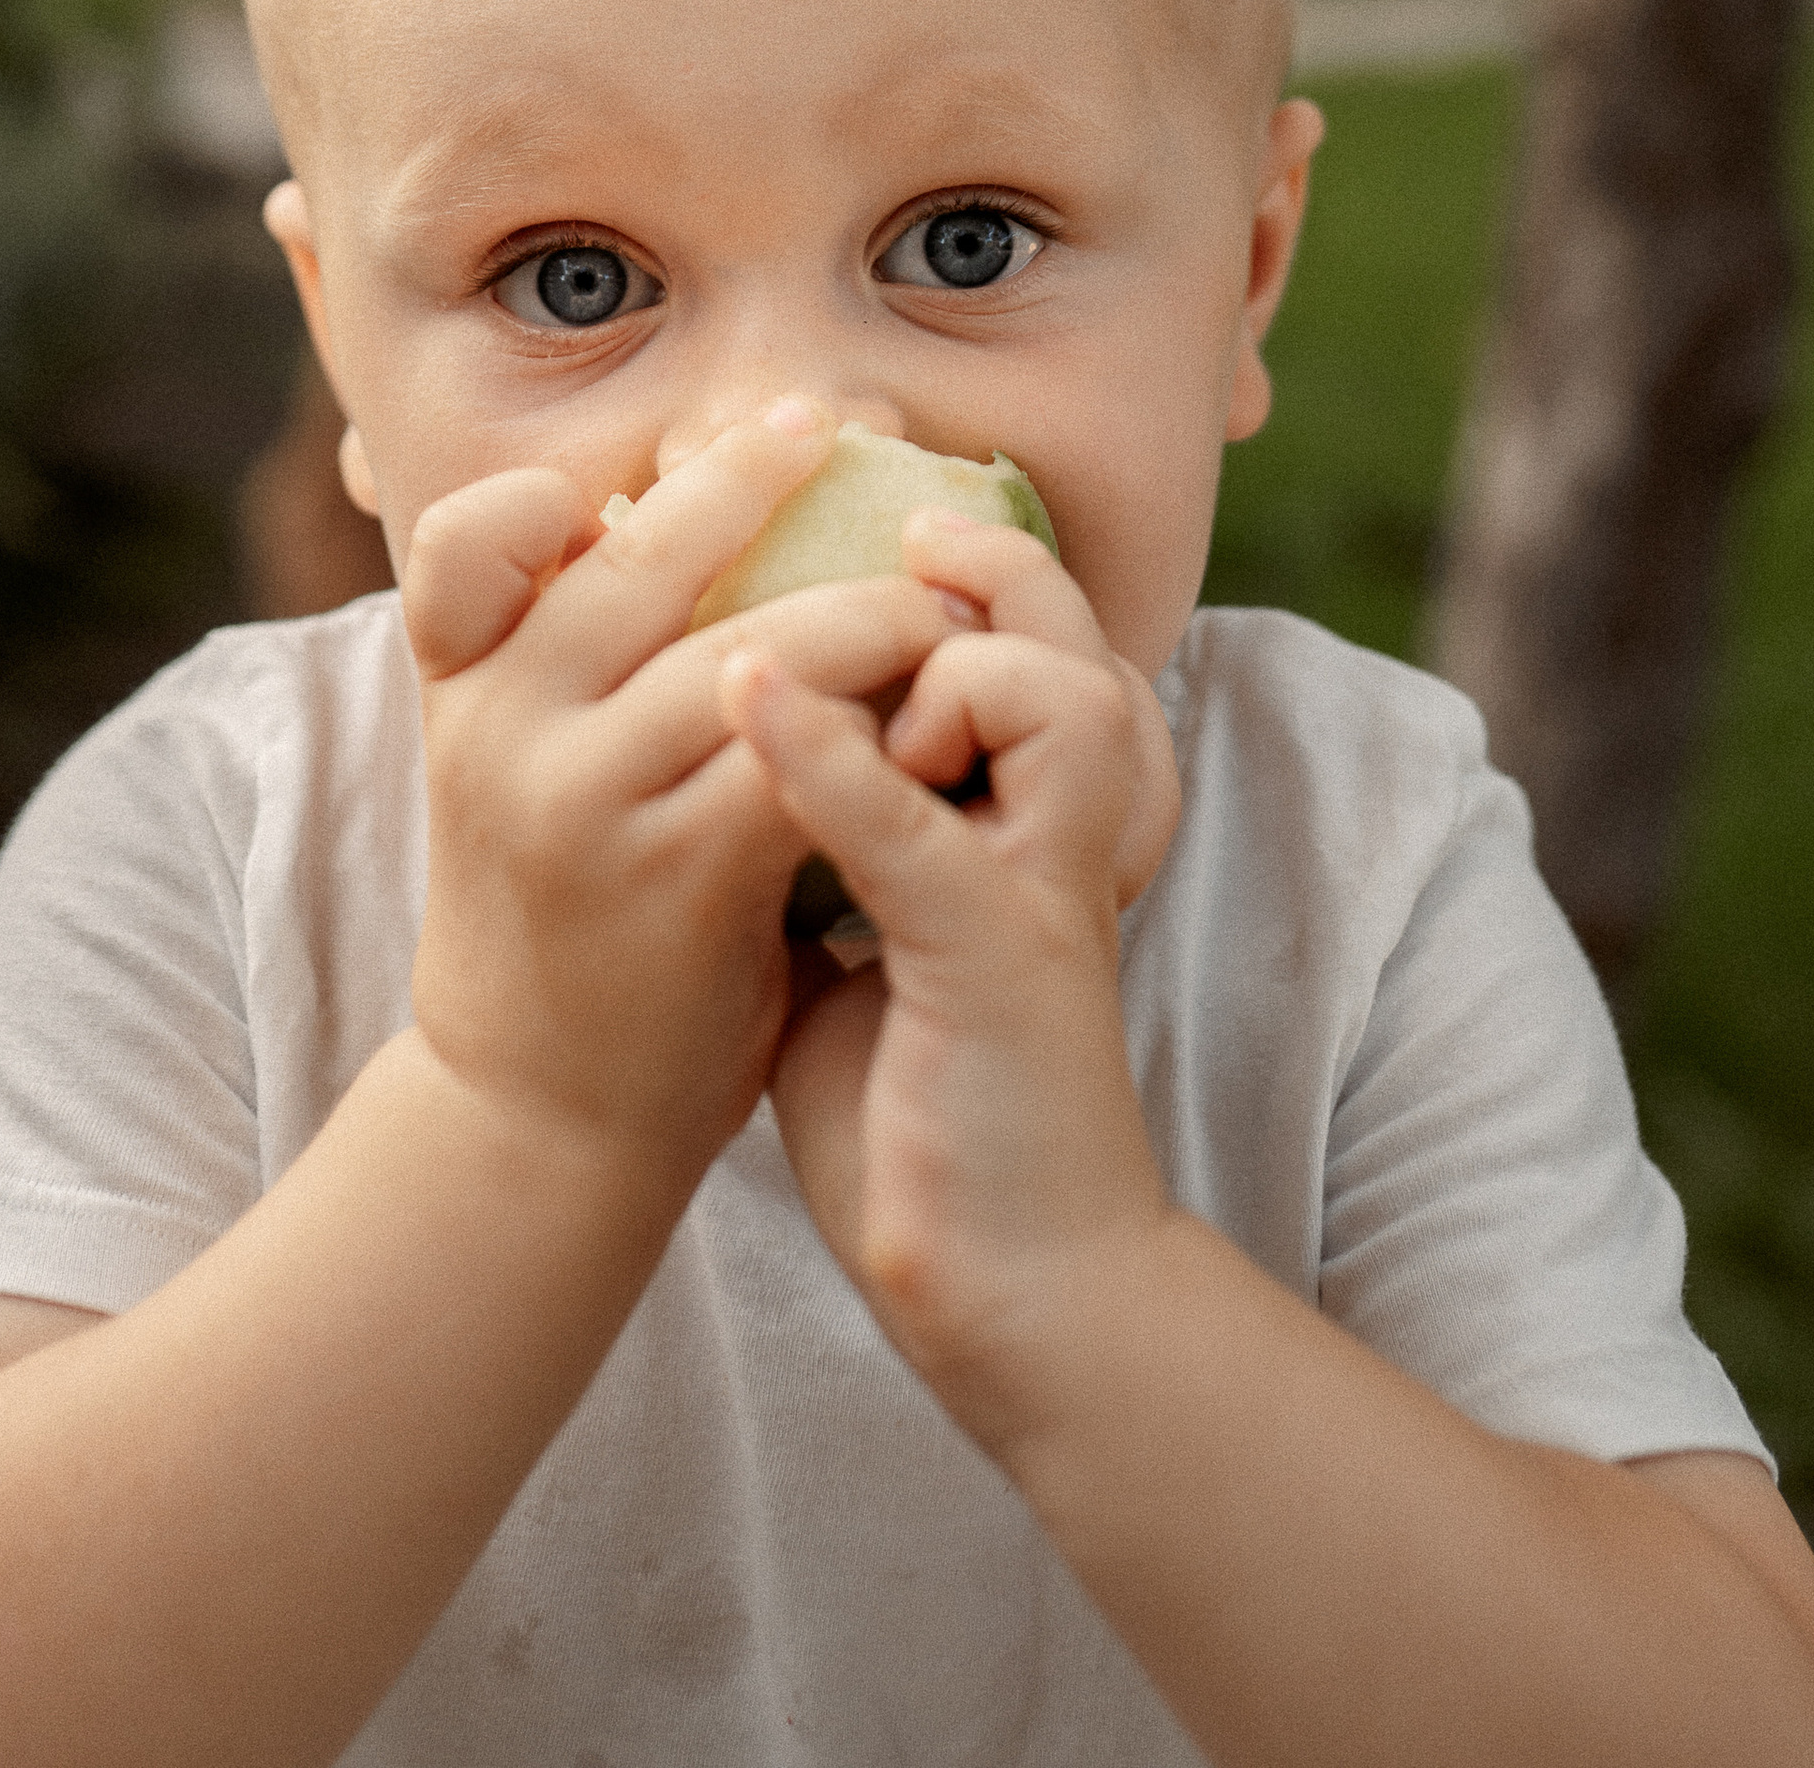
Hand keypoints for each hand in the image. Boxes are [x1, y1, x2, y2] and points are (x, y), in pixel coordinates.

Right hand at [400, 399, 962, 1187]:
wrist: (540, 1120)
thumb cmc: (557, 916)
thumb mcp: (510, 770)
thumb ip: (552, 654)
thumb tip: (630, 509)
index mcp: (459, 697)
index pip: (462, 542)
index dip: (536, 498)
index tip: (628, 480)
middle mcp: (505, 733)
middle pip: (635, 558)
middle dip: (746, 477)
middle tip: (829, 427)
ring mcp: (589, 803)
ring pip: (752, 650)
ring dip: (861, 612)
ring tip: (928, 598)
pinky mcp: (684, 878)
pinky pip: (804, 756)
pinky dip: (872, 724)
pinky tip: (921, 719)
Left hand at [721, 516, 1180, 1445]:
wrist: (1008, 1288)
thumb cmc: (929, 1113)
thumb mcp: (865, 940)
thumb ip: (830, 837)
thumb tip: (742, 742)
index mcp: (1032, 823)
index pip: (1046, 643)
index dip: (981, 570)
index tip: (883, 526)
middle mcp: (1056, 838)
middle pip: (1070, 635)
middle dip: (995, 566)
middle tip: (906, 530)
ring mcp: (1035, 892)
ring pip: (1052, 695)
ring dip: (939, 667)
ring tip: (846, 698)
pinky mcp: (995, 961)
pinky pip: (918, 828)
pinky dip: (826, 756)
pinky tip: (744, 697)